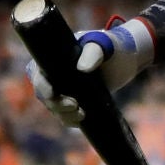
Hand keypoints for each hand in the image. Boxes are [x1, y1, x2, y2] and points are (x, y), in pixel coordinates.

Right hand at [28, 17, 154, 125]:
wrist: (126, 58)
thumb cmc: (110, 45)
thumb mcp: (102, 44)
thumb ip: (93, 52)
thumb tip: (82, 69)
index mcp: (53, 59)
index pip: (38, 75)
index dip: (42, 87)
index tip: (54, 94)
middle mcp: (54, 76)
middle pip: (45, 96)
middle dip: (57, 104)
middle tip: (75, 106)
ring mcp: (65, 90)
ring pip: (55, 108)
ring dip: (64, 115)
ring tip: (82, 114)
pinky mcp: (76, 101)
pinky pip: (67, 115)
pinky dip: (71, 120)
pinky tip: (82, 120)